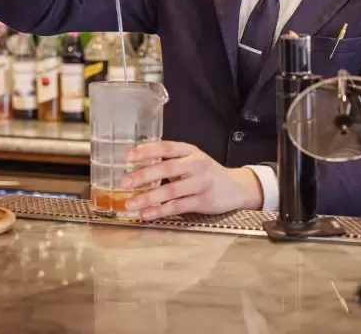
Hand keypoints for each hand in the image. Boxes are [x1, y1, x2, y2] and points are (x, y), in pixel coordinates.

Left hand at [120, 141, 263, 220]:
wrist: (236, 187)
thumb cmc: (207, 173)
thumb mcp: (192, 160)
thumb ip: (171, 160)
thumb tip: (137, 166)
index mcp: (191, 151)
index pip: (166, 147)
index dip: (147, 151)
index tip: (128, 157)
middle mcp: (196, 164)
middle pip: (167, 168)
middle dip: (144, 175)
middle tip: (124, 183)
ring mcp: (201, 183)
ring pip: (171, 190)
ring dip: (148, 198)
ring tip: (130, 204)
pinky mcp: (203, 201)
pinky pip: (178, 206)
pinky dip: (160, 211)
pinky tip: (146, 214)